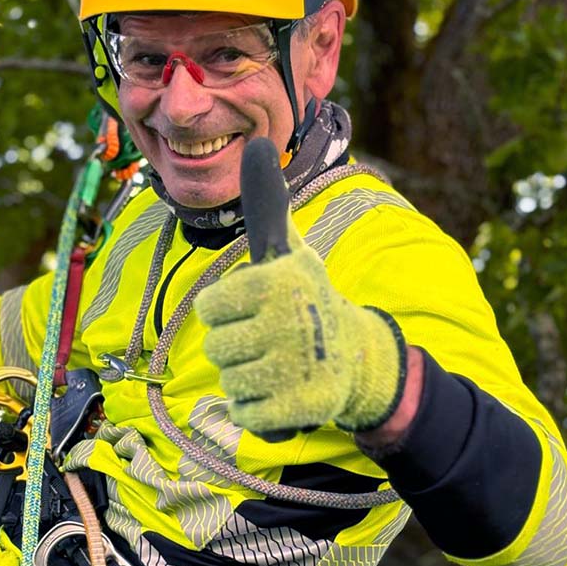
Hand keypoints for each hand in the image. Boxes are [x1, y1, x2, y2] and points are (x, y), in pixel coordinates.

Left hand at [194, 224, 405, 437]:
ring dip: (246, 381)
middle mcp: (287, 321)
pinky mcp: (300, 407)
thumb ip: (268, 209)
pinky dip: (255, 412)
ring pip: (229, 384)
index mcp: (277, 282)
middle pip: (216, 348)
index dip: (222, 313)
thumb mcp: (291, 253)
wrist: (358, 358)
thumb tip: (257, 149)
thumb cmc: (307, 301)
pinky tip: (278, 394)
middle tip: (266, 343)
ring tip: (275, 367)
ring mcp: (294, 367)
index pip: (208, 306)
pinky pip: (245, 416)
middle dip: (235, 350)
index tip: (248, 312)